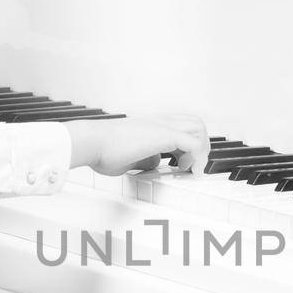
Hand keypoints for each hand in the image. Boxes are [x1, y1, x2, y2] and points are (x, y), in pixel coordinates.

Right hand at [72, 113, 208, 176]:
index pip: (182, 127)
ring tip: (190, 168)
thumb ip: (146, 158)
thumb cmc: (102, 149)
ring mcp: (163, 126)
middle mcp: (160, 121)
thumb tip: (155, 162)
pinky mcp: (165, 135)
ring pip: (199, 128)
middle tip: (191, 166)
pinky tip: (190, 171)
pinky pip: (195, 144)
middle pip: (195, 123)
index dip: (188, 146)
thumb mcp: (130, 156)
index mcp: (152, 125)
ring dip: (200, 150)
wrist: (92, 141)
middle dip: (200, 146)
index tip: (182, 164)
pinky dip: (198, 158)